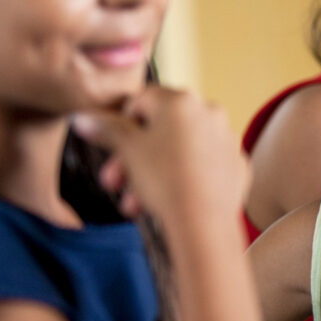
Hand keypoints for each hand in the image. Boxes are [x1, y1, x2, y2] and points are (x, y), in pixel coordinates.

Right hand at [71, 86, 248, 231]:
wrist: (204, 221)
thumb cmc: (166, 180)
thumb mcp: (127, 149)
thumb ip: (106, 129)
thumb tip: (84, 118)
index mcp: (182, 100)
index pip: (142, 99)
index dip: (121, 123)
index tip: (112, 145)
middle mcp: (209, 112)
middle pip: (160, 129)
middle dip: (132, 157)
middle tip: (114, 181)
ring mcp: (227, 139)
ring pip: (180, 151)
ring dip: (152, 173)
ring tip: (135, 203)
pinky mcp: (236, 165)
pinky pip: (202, 166)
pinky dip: (184, 178)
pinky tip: (169, 200)